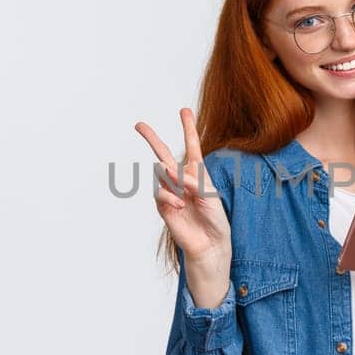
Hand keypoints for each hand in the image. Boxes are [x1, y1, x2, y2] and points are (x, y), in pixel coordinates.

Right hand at [135, 108, 230, 304]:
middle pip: (164, 154)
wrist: (210, 244)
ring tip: (184, 192)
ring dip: (172, 178)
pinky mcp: (163, 206)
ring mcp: (170, 192)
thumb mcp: (210, 195)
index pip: (192, 147)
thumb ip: (193, 180)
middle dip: (152, 139)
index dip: (188, 128)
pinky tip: (180, 204)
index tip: (183, 110)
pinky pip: (161, 192)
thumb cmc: (215, 220)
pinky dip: (170, 196)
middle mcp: (181, 180)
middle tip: (138, 125)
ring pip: (161, 173)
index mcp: (198, 174)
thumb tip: (172, 171)